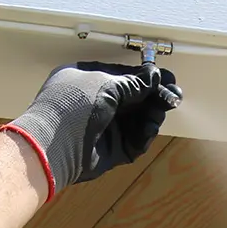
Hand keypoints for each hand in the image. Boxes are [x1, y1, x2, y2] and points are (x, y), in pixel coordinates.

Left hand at [5, 61, 181, 197]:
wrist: (52, 145)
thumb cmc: (71, 107)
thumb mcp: (105, 84)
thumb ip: (133, 82)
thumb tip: (155, 77)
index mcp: (87, 80)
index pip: (124, 77)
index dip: (147, 79)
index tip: (168, 79)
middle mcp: (95, 104)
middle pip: (134, 100)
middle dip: (155, 98)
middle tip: (173, 98)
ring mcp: (102, 128)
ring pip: (136, 121)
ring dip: (151, 117)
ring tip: (158, 114)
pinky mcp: (109, 151)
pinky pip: (133, 142)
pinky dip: (143, 136)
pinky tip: (148, 130)